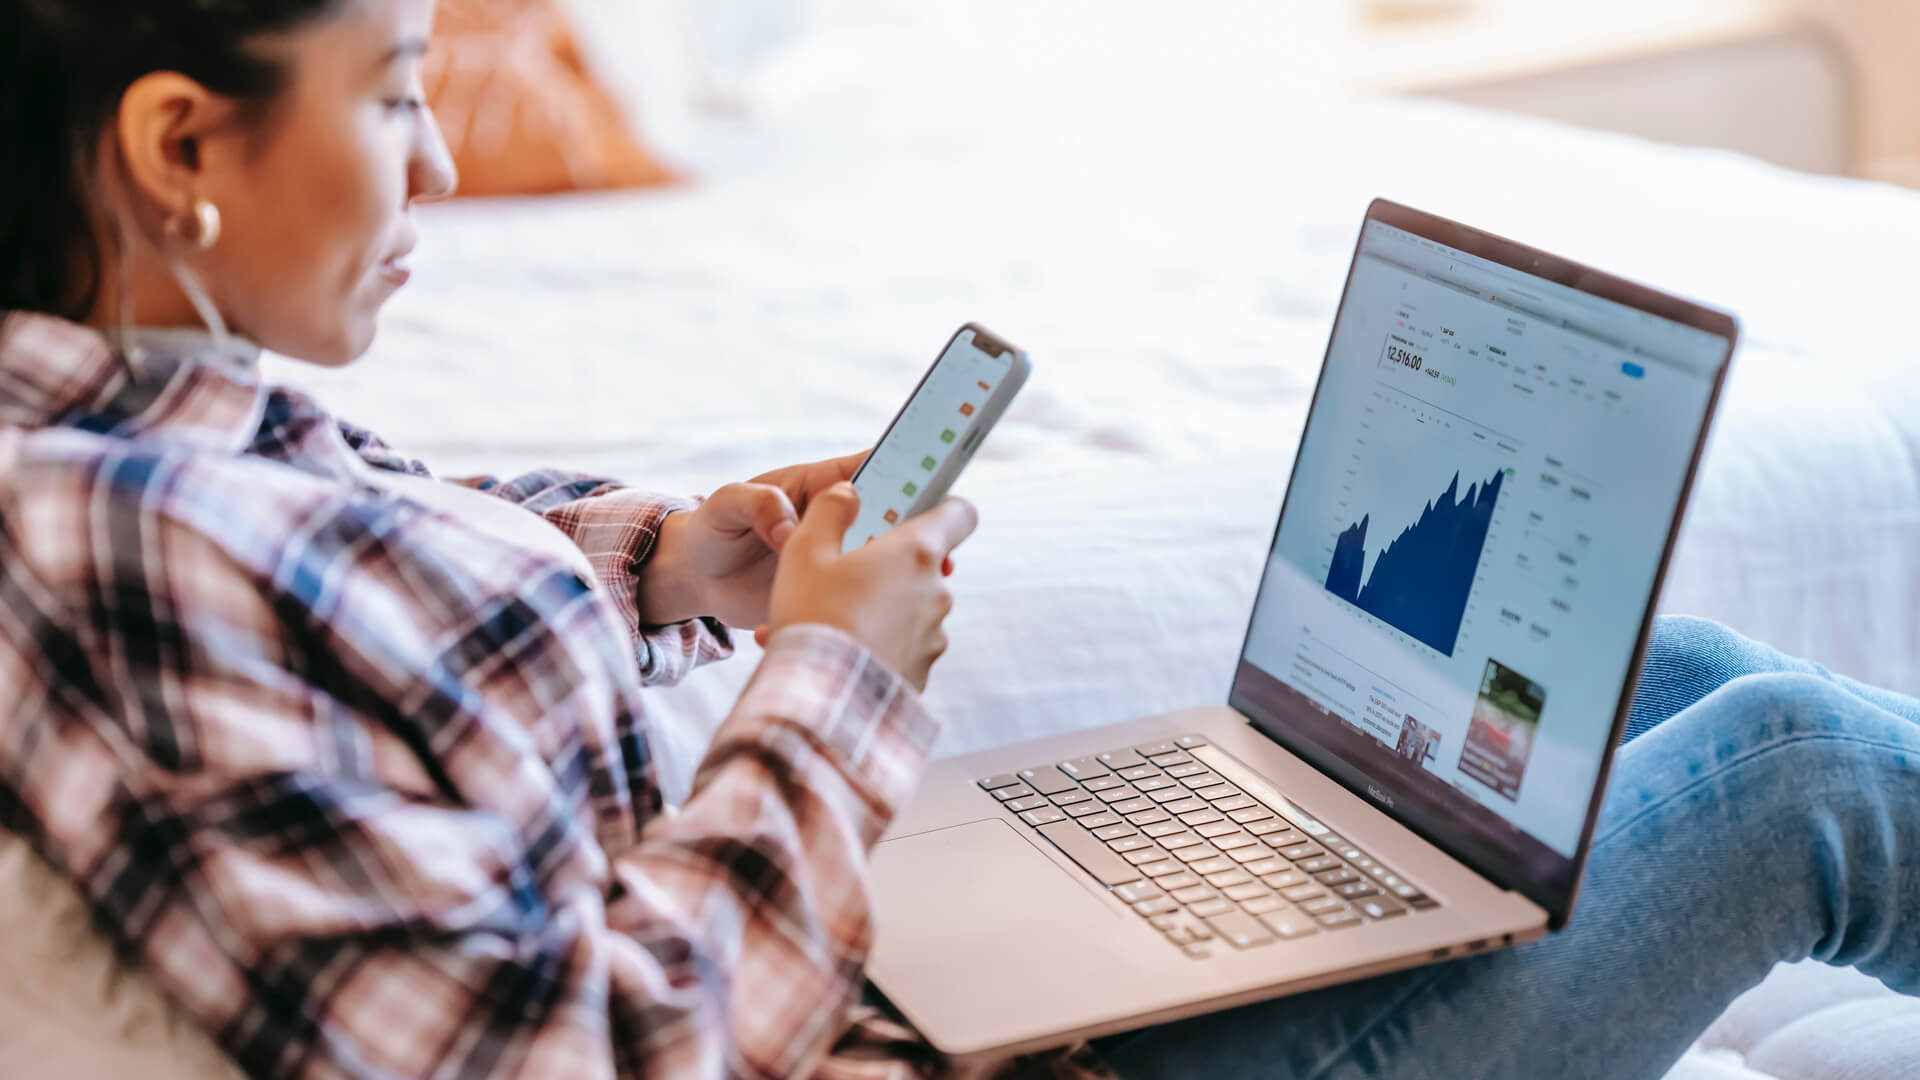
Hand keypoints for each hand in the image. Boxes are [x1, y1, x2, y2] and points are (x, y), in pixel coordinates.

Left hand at [641, 451, 951, 627]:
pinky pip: (866, 597)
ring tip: (923, 589)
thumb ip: (756, 503)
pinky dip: (879, 608)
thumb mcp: (726, 506)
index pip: (873, 468)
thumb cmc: (711, 530)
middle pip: (894, 516)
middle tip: (939, 552)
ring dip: (907, 573)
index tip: (936, 479)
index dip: (907, 468)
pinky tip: (884, 621)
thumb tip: (789, 529)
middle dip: (920, 530)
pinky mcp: (834, 594)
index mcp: (820, 486)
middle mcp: (839, 521)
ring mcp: (841, 558)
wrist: (697, 582)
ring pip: (888, 560)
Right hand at [764, 483, 976, 689]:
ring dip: (873, 609)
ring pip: (905, 609)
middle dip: (886, 567)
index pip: (960, 513)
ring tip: (822, 623)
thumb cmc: (814, 615)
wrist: (822, 699)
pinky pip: (899, 648)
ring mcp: (933, 636)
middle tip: (840, 577)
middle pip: (922, 565)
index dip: (943, 506)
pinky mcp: (921, 671)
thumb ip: (831, 509)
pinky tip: (831, 653)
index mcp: (917, 552)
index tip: (919, 511)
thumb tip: (849, 492)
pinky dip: (872, 645)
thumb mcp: (806, 548)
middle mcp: (937, 592)